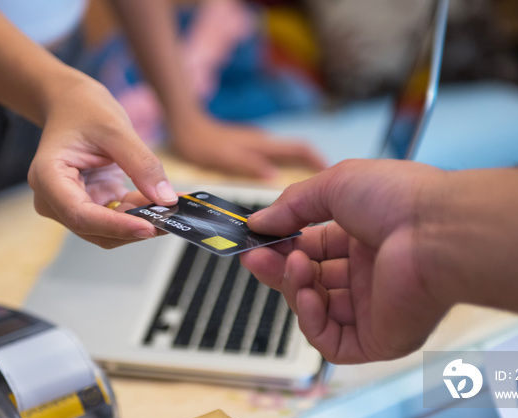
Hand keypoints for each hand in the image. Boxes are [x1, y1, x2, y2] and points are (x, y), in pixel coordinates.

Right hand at [28, 77, 177, 248]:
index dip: (116, 227)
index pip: (81, 215)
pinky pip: (119, 218)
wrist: (72, 103)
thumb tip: (165, 199)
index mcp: (48, 178)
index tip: (149, 227)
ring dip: (142, 221)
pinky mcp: (92, 204)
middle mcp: (55, 199)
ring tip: (173, 207)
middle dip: (135, 226)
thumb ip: (142, 165)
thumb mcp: (116, 129)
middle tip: (173, 218)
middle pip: (97, 229)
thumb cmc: (83, 109)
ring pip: (111, 230)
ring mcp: (73, 204)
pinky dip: (142, 213)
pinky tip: (164, 203)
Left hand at [170, 114, 326, 177]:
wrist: (184, 125)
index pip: (301, 149)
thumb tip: (275, 177)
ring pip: (287, 156)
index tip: (333, 176)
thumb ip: (249, 165)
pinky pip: (275, 159)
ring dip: (300, 170)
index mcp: (263, 144)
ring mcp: (258, 145)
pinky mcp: (250, 148)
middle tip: (326, 191)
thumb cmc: (201, 142)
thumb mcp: (224, 157)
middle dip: (314, 168)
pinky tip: (279, 185)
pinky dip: (284, 170)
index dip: (318, 161)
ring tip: (308, 193)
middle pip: (298, 153)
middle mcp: (264, 143)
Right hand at [240, 160, 445, 362]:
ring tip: (296, 267)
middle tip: (254, 258)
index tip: (255, 240)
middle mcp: (370, 275)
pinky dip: (311, 320)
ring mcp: (375, 309)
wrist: (437, 230)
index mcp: (365, 239)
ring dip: (295, 288)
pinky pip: (332, 342)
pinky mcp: (379, 339)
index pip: (314, 249)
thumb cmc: (396, 199)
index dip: (283, 246)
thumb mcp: (334, 185)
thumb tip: (257, 221)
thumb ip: (292, 205)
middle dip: (280, 269)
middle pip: (311, 281)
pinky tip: (308, 294)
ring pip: (317, 311)